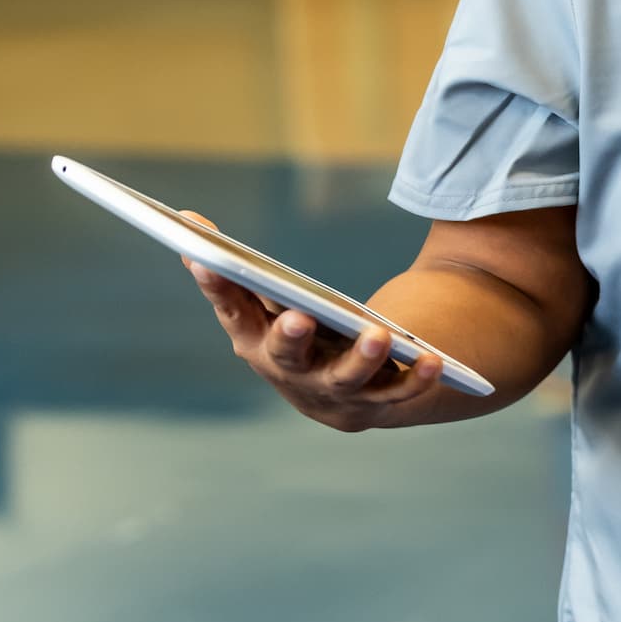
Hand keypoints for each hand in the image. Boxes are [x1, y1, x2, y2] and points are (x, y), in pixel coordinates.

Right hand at [181, 213, 448, 430]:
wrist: (342, 395)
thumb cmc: (295, 335)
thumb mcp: (265, 302)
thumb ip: (234, 268)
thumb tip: (186, 219)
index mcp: (255, 342)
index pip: (232, 313)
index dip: (217, 288)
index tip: (205, 260)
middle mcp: (289, 373)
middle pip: (286, 357)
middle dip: (291, 339)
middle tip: (300, 319)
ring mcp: (332, 391)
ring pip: (346, 379)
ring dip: (362, 359)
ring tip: (379, 336)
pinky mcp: (375, 402)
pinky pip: (398, 393)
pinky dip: (416, 380)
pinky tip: (434, 360)